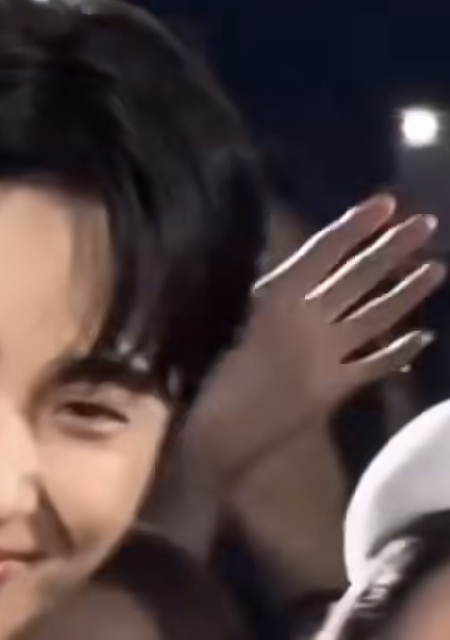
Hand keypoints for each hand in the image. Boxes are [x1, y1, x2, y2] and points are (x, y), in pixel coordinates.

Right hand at [183, 196, 443, 483]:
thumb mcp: (236, 321)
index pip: (323, 252)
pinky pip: (375, 365)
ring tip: (437, 269)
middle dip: (393, 249)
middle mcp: (305, 322)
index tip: (385, 203)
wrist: (216, 437)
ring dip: (407, 292)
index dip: (355, 226)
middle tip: (425, 224)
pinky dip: (400, 351)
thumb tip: (305, 267)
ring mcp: (324, 357)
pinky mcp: (335, 389)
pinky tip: (424, 337)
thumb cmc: (212, 377)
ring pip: (374, 316)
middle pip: (357, 278)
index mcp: (273, 299)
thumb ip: (272, 297)